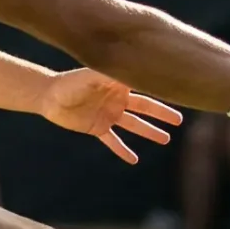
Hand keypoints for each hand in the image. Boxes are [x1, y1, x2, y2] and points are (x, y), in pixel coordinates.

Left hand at [37, 69, 181, 163]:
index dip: (161, 88)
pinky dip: (122, 150)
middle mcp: (117, 99)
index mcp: (119, 83)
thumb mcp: (91, 75)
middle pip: (145, 108)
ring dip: (150, 132)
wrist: (48, 96)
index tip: (181, 89)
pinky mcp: (98, 128)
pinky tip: (134, 160)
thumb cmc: (70, 82)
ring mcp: (109, 114)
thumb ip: (111, 73)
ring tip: (166, 140)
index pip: (144, 85)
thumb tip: (132, 68)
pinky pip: (113, 141)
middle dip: (162, 113)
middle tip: (180, 120)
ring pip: (135, 125)